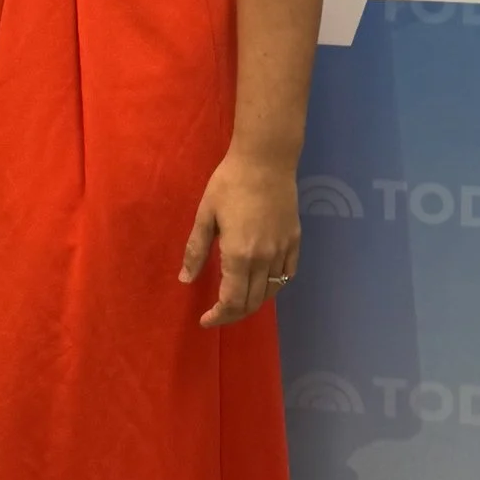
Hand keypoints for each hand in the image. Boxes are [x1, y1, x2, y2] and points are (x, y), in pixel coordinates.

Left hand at [181, 147, 300, 328]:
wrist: (266, 160)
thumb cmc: (229, 183)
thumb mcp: (205, 216)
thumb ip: (196, 251)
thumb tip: (185, 279)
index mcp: (239, 256)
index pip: (231, 301)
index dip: (218, 316)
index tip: (206, 320)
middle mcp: (264, 260)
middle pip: (251, 302)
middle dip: (232, 314)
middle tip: (217, 314)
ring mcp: (283, 251)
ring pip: (270, 292)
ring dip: (252, 303)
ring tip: (237, 301)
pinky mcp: (295, 241)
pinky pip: (287, 275)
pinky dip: (274, 287)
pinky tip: (263, 284)